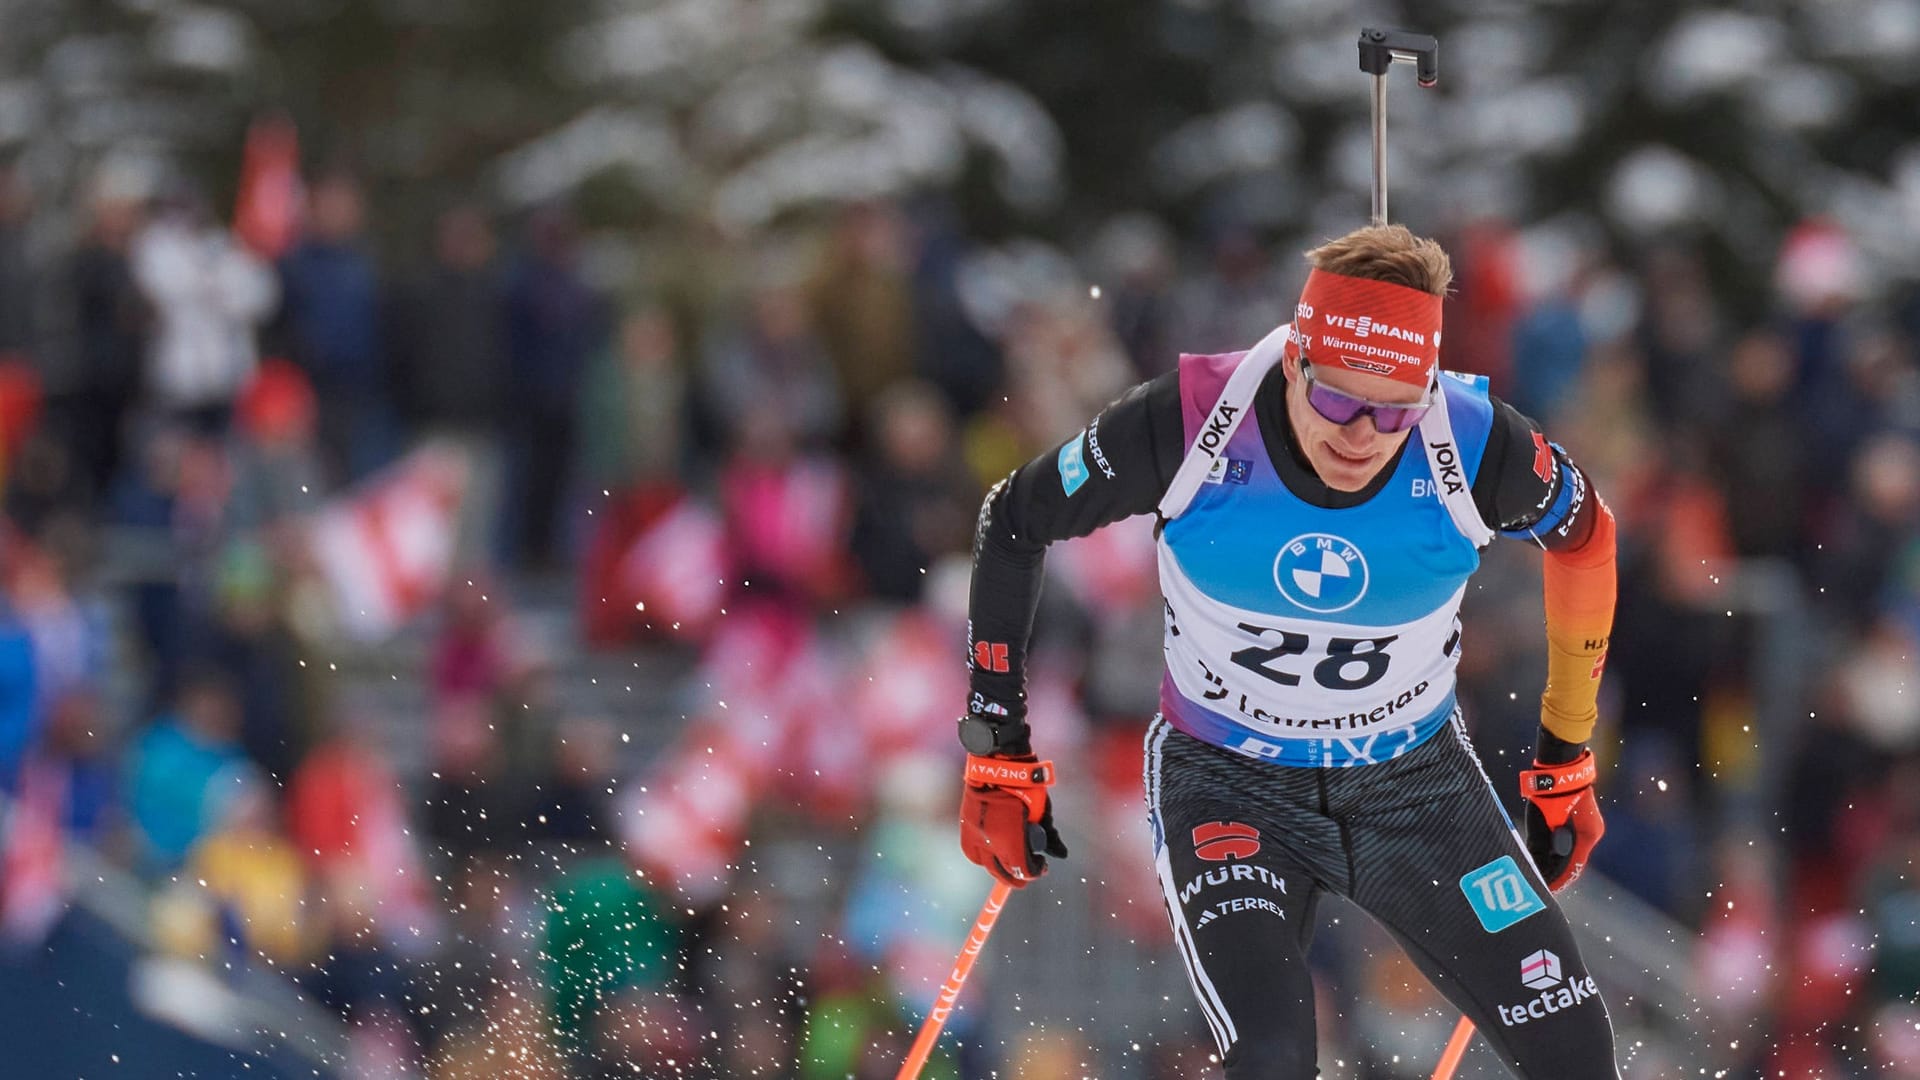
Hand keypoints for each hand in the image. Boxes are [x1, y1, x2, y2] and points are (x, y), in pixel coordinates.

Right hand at [959, 754, 1067, 886]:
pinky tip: (994, 852)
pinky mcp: (966, 829)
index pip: (1024, 870)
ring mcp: (976, 837)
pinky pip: (974, 853)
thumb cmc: (1025, 786)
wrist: (995, 764)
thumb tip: (1061, 854)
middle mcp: (991, 843)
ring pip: (988, 866)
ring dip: (1001, 867)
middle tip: (1028, 872)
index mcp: (1012, 841)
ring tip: (1010, 862)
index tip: (1042, 867)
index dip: (1035, 871)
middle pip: (1005, 873)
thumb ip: (1050, 836)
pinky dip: (985, 856)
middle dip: (1019, 876)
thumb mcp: (1043, 811)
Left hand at [1519, 748, 1603, 891]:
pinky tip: (1545, 857)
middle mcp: (1590, 834)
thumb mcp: (1542, 821)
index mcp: (1586, 836)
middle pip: (1573, 861)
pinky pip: (1570, 840)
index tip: (1546, 891)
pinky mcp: (1582, 820)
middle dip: (1557, 874)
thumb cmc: (1550, 793)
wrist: (1562, 766)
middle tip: (1541, 886)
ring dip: (1557, 863)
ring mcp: (1588, 826)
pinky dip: (1558, 850)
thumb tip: (1536, 865)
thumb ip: (1541, 844)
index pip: (1572, 866)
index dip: (1558, 880)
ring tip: (1540, 876)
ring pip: (1571, 851)